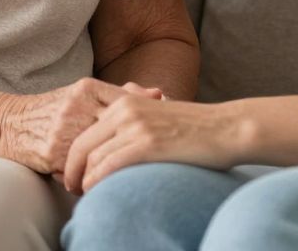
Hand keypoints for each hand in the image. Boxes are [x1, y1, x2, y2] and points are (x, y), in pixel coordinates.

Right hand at [0, 79, 163, 173]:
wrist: (10, 124)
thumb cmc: (55, 110)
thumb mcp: (84, 95)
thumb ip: (120, 94)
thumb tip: (158, 94)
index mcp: (87, 88)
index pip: (127, 104)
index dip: (143, 122)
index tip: (154, 134)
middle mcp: (77, 106)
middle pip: (119, 130)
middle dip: (133, 145)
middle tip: (151, 157)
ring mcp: (64, 129)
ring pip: (103, 152)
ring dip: (114, 164)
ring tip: (127, 173)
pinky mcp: (54, 152)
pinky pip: (84, 169)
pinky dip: (93, 175)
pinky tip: (99, 180)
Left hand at [62, 95, 245, 192]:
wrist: (226, 128)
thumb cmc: (194, 127)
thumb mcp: (157, 114)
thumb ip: (133, 120)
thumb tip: (111, 137)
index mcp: (126, 101)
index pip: (86, 130)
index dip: (74, 155)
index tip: (73, 173)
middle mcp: (126, 110)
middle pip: (82, 144)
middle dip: (71, 169)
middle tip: (70, 188)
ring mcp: (136, 126)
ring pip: (93, 157)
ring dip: (84, 180)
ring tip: (85, 195)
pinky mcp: (148, 143)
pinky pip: (109, 165)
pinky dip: (97, 181)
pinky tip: (96, 192)